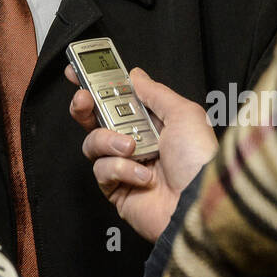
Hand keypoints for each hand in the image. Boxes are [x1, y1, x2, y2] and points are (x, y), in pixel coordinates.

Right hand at [66, 65, 217, 242]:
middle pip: (97, 118)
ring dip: (108, 141)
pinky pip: (102, 170)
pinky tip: (142, 176)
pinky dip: (120, 169)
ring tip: (131, 147)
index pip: (119, 99)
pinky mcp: (117, 190)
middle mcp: (137, 142)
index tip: (78, 72)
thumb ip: (155, 92)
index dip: (98, 85)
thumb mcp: (184, 114)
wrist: (198, 204)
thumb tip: (135, 75)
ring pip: (94, 143)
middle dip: (86, 106)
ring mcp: (125, 166)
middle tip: (84, 100)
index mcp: (153, 123)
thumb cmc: (198, 160)